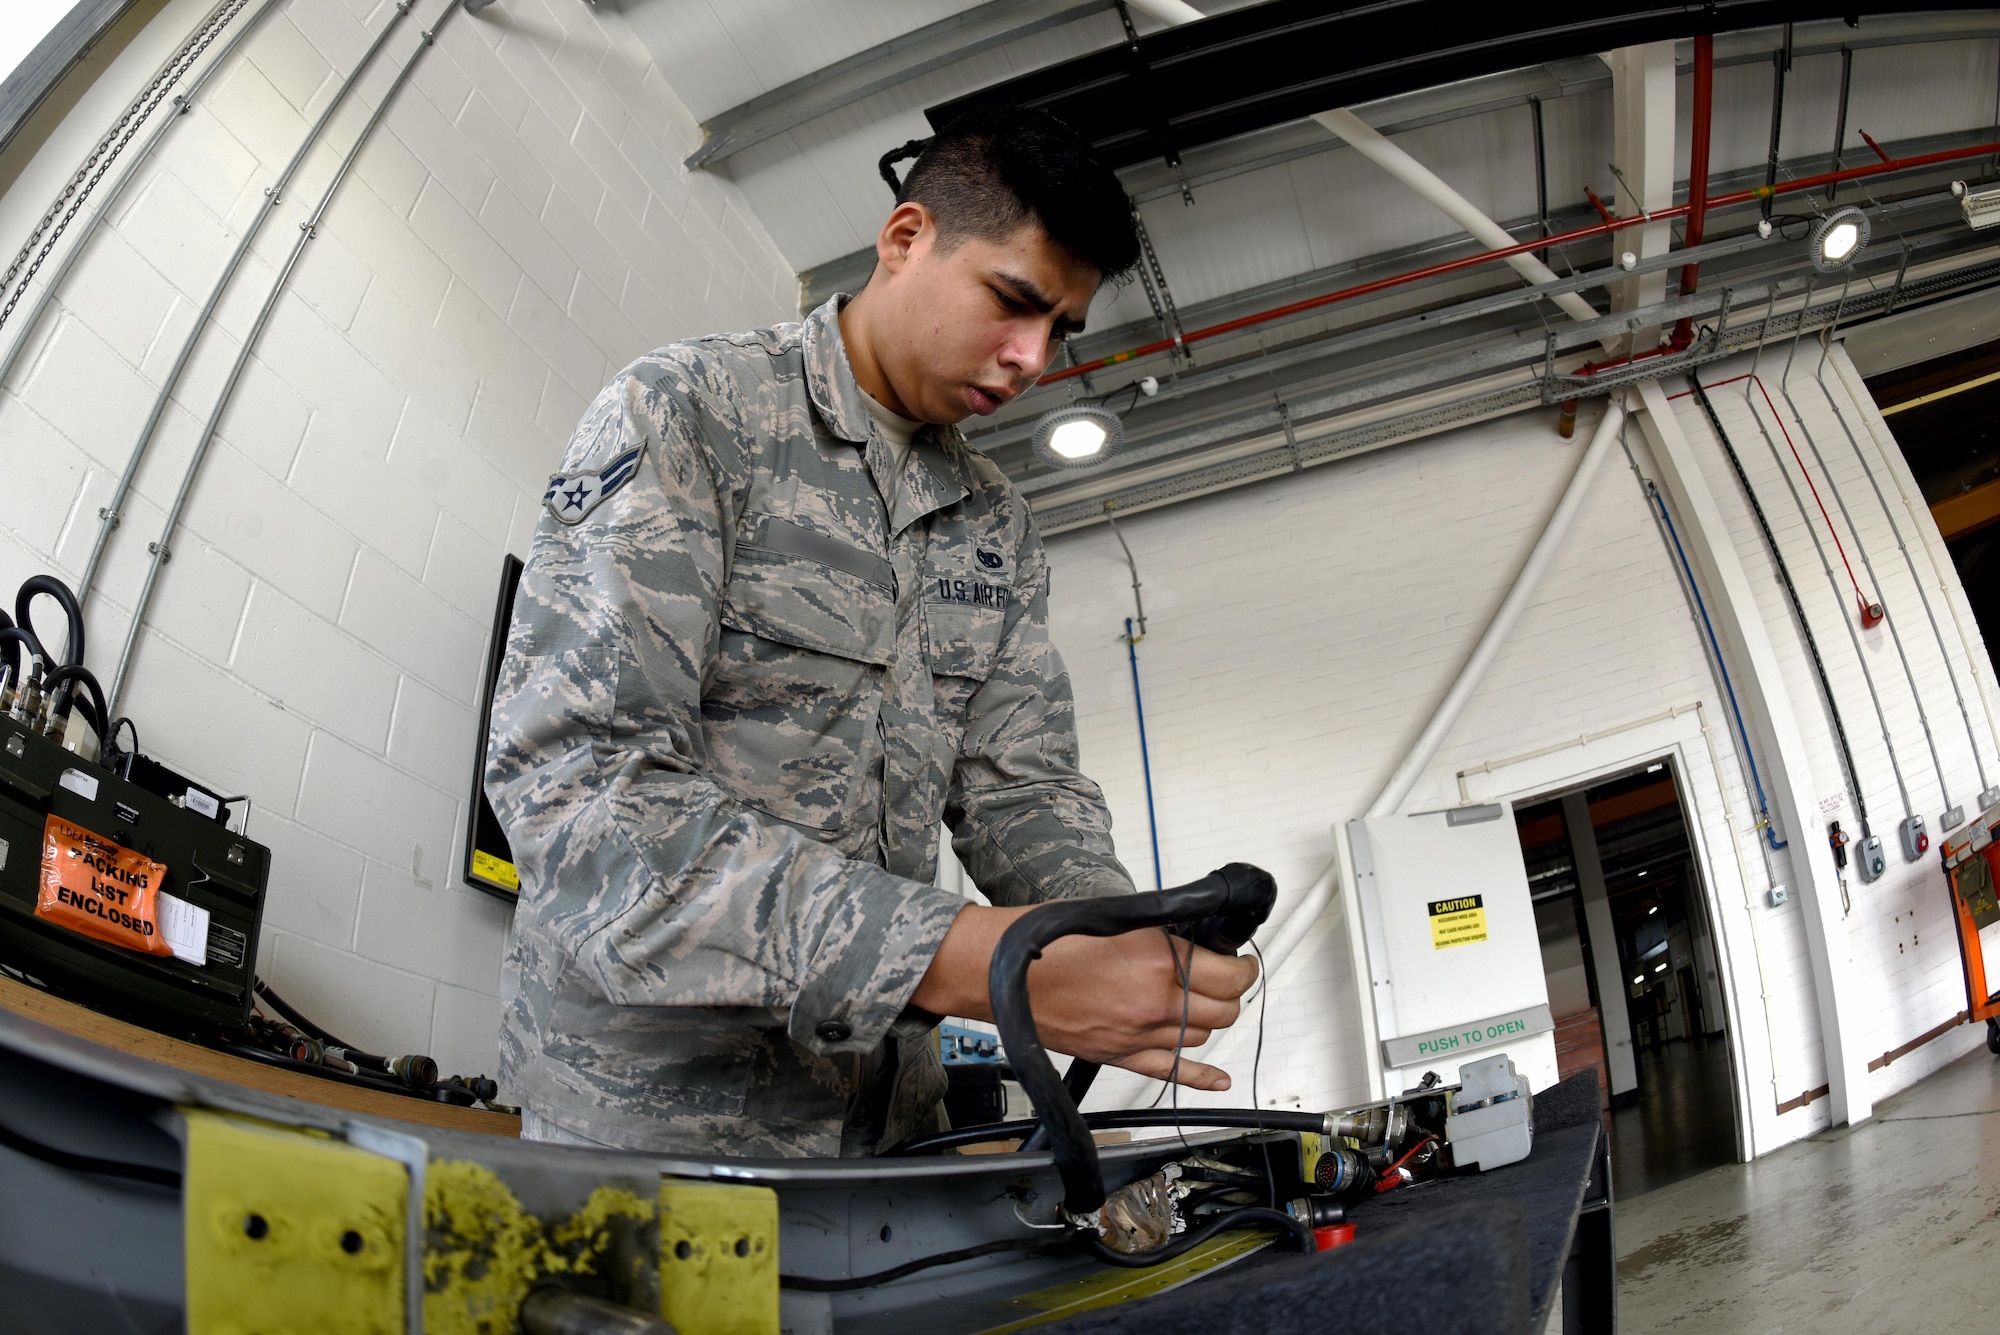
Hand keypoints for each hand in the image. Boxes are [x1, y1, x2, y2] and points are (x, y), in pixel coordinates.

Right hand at [911, 905, 1259, 1090]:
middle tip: (1225, 979)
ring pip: (1201, 1037)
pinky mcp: (1117, 1054)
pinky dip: (1200, 1077)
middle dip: (1231, 993)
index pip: (1229, 974)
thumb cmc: (1044, 937)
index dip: (1242, 966)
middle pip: (1223, 1010)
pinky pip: (1170, 1072)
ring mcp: (1137, 1033)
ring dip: (1207, 1020)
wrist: (1000, 971)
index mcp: (1157, 959)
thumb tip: (1189, 935)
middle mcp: (1154, 1000)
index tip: (1239, 961)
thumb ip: (1158, 930)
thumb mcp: (1114, 914)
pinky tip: (1216, 1078)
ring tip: (1200, 1004)